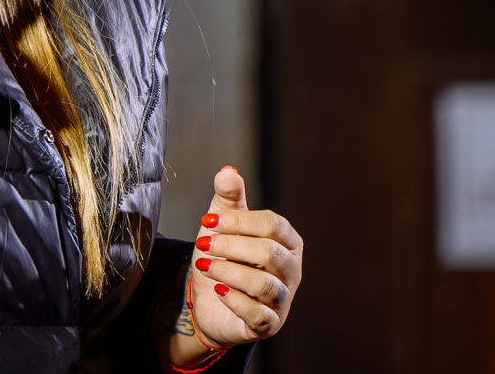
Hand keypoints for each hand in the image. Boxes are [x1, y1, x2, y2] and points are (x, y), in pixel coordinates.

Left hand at [154, 166, 302, 365]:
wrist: (210, 303)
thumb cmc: (224, 258)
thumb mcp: (222, 225)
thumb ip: (228, 197)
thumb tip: (228, 170)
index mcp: (287, 241)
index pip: (272, 224)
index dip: (239, 221)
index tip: (208, 221)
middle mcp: (291, 270)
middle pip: (269, 252)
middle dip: (231, 246)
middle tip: (203, 243)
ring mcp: (282, 299)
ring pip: (264, 284)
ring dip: (229, 272)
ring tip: (204, 265)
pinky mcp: (268, 324)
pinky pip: (257, 314)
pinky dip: (235, 301)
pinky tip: (218, 291)